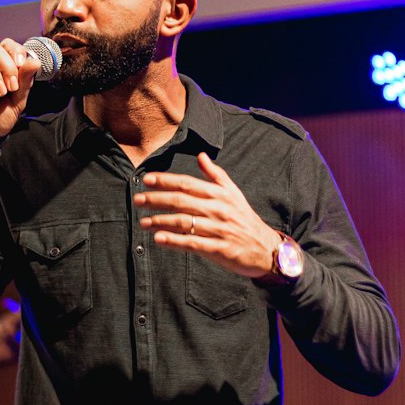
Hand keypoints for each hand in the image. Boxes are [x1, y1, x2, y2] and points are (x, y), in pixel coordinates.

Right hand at [0, 39, 42, 136]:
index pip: (7, 45)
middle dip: (6, 66)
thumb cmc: (0, 118)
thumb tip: (36, 61)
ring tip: (0, 92)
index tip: (22, 65)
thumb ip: (25, 81)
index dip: (15, 51)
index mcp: (1, 67)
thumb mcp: (18, 100)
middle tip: (11, 86)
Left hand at [134, 152, 281, 278]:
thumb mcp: (234, 194)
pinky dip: (174, 241)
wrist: (267, 248)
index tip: (146, 179)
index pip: (188, 183)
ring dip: (160, 221)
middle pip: (182, 201)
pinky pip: (193, 243)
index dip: (166, 180)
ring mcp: (219, 229)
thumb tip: (200, 155)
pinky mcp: (220, 249)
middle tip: (137, 200)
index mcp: (220, 194)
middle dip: (157, 199)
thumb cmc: (245, 219)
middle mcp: (219, 209)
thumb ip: (216, 175)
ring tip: (142, 222)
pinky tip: (159, 239)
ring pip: (185, 222)